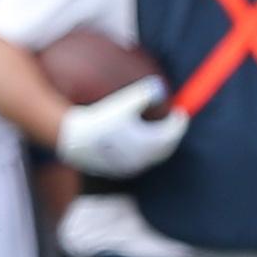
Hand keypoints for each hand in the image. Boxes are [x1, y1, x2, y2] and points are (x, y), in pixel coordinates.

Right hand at [56, 79, 186, 177]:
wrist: (75, 139)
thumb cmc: (100, 119)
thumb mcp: (124, 103)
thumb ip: (143, 94)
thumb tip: (159, 86)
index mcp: (149, 143)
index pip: (172, 134)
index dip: (179, 123)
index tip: (180, 112)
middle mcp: (142, 158)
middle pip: (165, 148)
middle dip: (172, 135)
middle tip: (174, 123)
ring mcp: (130, 166)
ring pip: (152, 157)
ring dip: (159, 145)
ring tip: (159, 131)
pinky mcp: (118, 170)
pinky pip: (139, 161)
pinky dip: (145, 152)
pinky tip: (139, 142)